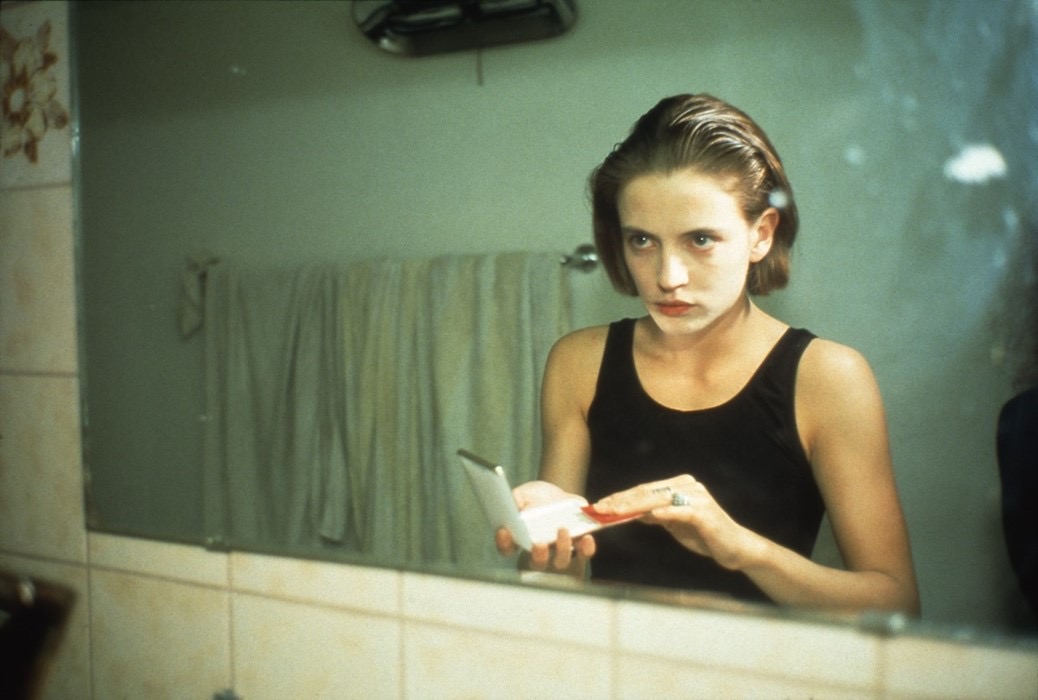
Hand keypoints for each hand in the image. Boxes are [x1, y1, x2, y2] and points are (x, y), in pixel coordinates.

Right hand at [495, 480, 596, 574]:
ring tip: (562, 530)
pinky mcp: (579, 548)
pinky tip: (586, 538)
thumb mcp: (523, 494)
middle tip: (539, 544)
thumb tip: (515, 507)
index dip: (504, 543)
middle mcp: (538, 553)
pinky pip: (583, 554)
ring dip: (562, 549)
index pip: (507, 548)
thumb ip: (516, 500)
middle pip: (536, 562)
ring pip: (561, 561)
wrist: (557, 497)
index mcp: (519, 540)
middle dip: (538, 556)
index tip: (504, 531)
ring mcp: (559, 552)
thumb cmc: (535, 498)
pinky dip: (586, 549)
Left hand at [593, 475, 760, 570]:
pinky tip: (650, 515)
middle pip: (648, 492)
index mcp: (679, 485)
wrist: (734, 548)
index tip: (600, 504)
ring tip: (615, 511)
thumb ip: (654, 514)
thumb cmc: (703, 535)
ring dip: (634, 506)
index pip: (644, 490)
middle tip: (600, 508)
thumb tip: (629, 511)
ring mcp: (697, 498)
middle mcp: (688, 486)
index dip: (621, 497)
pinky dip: (666, 513)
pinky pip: (681, 511)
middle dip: (621, 501)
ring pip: (659, 500)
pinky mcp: (705, 513)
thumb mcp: (673, 523)